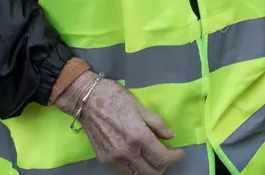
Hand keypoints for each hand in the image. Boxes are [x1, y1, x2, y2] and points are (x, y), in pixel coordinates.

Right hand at [59, 76, 182, 174]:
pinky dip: (134, 166)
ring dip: (148, 168)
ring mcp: (114, 159)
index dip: (174, 157)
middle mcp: (126, 152)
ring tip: (151, 155)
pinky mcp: (103, 160)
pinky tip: (136, 154)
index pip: (162, 159)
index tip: (178, 152)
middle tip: (166, 154)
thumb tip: (170, 136)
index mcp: (138, 137)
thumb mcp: (139, 106)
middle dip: (163, 165)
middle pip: (152, 173)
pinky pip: (124, 170)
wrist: (86, 100)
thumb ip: (157, 123)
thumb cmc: (114, 97)